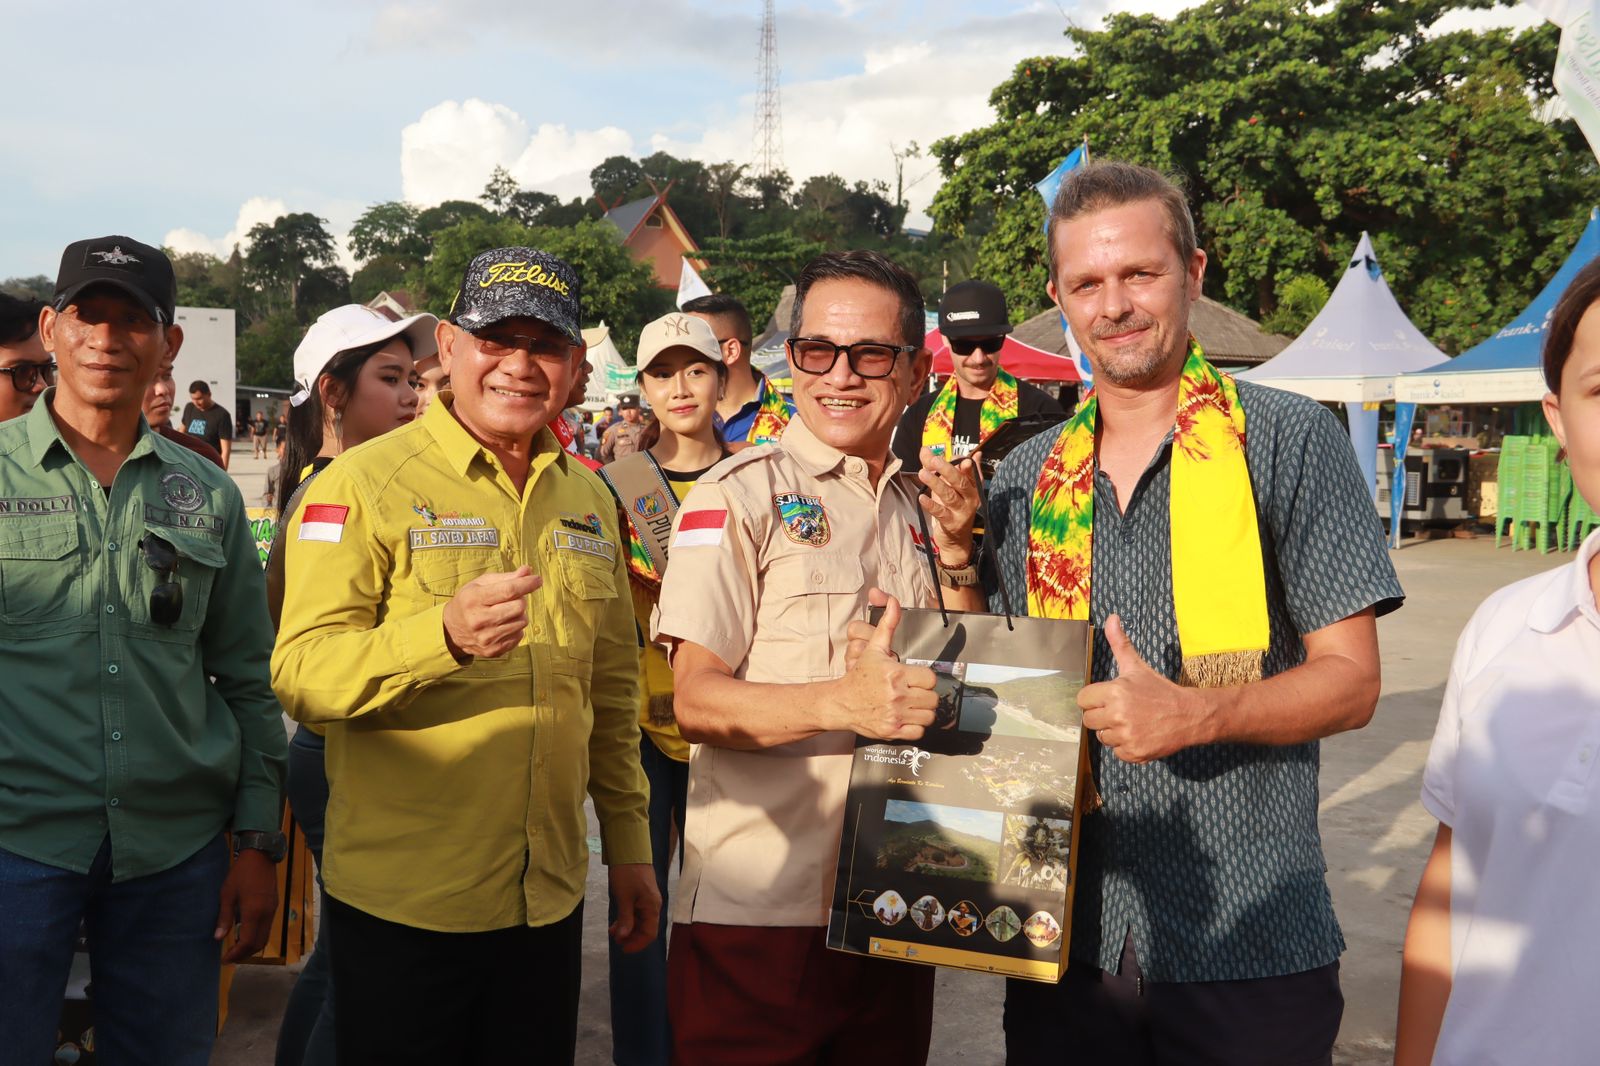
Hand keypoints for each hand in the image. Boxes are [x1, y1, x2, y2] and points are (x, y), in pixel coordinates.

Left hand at [216, 847, 278, 962]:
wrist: (261, 856)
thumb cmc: (240, 874)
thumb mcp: (227, 895)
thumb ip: (224, 917)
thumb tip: (218, 938)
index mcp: (254, 913)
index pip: (248, 942)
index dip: (236, 954)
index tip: (224, 959)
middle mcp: (266, 914)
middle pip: (259, 943)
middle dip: (245, 954)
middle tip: (230, 956)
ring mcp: (272, 910)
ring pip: (265, 936)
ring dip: (251, 946)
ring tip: (236, 947)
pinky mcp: (274, 906)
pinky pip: (267, 927)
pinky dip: (256, 935)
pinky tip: (245, 932)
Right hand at [442, 566, 541, 661]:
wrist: (451, 630)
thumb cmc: (469, 601)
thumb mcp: (481, 584)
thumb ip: (506, 577)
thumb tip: (528, 571)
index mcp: (474, 599)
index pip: (508, 590)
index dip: (527, 584)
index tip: (537, 579)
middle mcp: (479, 620)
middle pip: (519, 607)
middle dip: (520, 599)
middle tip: (510, 599)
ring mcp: (486, 638)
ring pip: (522, 622)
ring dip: (518, 614)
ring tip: (504, 612)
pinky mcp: (493, 650)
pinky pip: (519, 635)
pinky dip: (515, 628)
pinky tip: (502, 625)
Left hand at [608, 862, 661, 953]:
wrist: (629, 851)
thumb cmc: (627, 874)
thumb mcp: (624, 898)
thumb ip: (625, 919)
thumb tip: (623, 937)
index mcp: (652, 907)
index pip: (649, 934)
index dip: (637, 944)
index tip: (623, 949)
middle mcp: (653, 906)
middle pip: (646, 929)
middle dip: (631, 938)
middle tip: (615, 940)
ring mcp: (648, 901)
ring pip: (641, 922)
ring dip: (628, 929)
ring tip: (613, 932)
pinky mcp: (642, 896)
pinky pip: (637, 914)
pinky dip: (628, 920)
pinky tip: (616, 922)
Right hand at [831, 594, 936, 740]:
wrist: (841, 702)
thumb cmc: (860, 676)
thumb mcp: (874, 649)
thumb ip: (888, 625)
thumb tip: (893, 601)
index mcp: (896, 674)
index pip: (930, 679)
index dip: (924, 679)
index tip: (914, 679)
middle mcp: (897, 695)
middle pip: (932, 699)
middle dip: (924, 696)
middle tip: (913, 693)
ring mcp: (895, 715)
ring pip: (928, 716)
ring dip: (922, 712)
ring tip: (910, 705)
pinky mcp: (892, 731)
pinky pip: (919, 732)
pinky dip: (915, 727)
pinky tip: (905, 717)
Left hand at [917, 448, 979, 566]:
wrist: (957, 539)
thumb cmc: (952, 507)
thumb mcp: (946, 486)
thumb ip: (935, 467)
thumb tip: (926, 449)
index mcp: (972, 486)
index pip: (970, 473)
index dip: (966, 465)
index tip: (958, 457)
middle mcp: (970, 498)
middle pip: (960, 482)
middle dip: (947, 470)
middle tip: (933, 460)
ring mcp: (962, 512)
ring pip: (949, 496)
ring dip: (935, 484)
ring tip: (922, 473)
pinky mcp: (951, 523)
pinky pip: (940, 513)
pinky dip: (931, 505)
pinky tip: (921, 497)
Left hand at [1077, 614, 1209, 763]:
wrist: (1189, 715)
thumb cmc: (1159, 690)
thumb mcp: (1137, 666)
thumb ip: (1120, 643)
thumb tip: (1111, 618)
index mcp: (1115, 691)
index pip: (1083, 700)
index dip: (1094, 699)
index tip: (1107, 698)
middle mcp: (1118, 714)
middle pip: (1088, 720)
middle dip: (1101, 716)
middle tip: (1120, 711)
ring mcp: (1126, 735)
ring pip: (1102, 737)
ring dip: (1113, 732)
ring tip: (1132, 722)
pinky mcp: (1134, 753)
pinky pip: (1116, 752)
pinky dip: (1125, 746)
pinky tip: (1139, 735)